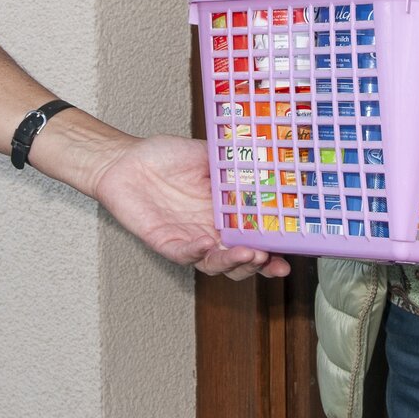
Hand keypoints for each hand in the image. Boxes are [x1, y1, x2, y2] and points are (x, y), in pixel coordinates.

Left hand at [88, 134, 290, 280]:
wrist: (125, 160)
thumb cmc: (164, 157)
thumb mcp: (207, 154)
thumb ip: (234, 160)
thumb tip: (268, 152)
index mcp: (225, 214)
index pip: (255, 237)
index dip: (274, 248)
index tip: (293, 251)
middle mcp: (210, 231)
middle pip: (240, 261)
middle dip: (258, 265)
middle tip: (271, 260)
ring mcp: (189, 240)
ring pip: (215, 264)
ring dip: (233, 263)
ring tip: (249, 254)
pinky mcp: (165, 243)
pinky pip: (183, 254)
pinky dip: (197, 252)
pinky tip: (208, 244)